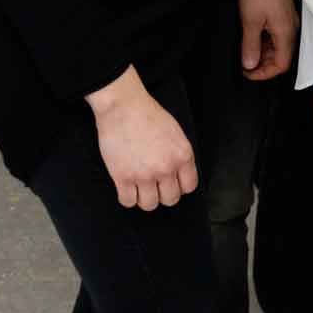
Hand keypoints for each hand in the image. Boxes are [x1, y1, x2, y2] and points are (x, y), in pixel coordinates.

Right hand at [87, 67, 197, 210]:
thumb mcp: (176, 134)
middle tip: (154, 185)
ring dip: (145, 198)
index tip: (171, 183)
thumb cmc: (148, 115)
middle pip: (170, 199)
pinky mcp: (123, 177)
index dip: (179, 186)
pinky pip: (128, 201)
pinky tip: (126, 187)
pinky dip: (127, 197)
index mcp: (183, 156)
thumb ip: (179, 155)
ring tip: (139, 186)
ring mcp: (145, 175)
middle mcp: (167, 168)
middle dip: (162, 194)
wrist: (124, 106)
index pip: (189, 186)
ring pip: (150, 205)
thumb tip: (178, 174)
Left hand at [239, 0, 296, 80]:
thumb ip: (250, 46)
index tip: (247, 73)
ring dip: (263, 52)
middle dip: (263, 64)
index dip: (264, 73)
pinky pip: (276, 35)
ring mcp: (287, 21)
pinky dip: (264, 41)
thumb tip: (250, 64)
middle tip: (244, 64)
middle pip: (281, 57)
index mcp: (286, 34)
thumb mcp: (250, 22)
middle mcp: (290, 30)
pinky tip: (252, 36)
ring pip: (278, 46)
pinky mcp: (282, 14)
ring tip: (245, 50)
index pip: (281, 65)